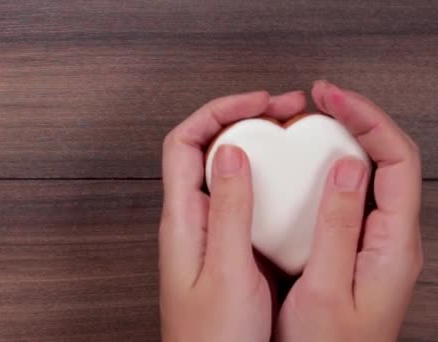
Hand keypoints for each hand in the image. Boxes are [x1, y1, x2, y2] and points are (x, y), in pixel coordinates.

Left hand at [159, 90, 305, 341]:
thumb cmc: (211, 339)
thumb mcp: (226, 271)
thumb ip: (227, 210)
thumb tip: (229, 152)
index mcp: (181, 219)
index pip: (184, 142)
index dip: (218, 111)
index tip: (258, 103)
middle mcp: (189, 219)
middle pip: (205, 147)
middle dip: (242, 117)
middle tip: (284, 108)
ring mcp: (207, 231)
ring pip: (224, 169)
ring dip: (255, 145)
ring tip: (290, 133)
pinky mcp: (225, 245)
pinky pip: (240, 197)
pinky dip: (263, 178)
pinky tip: (286, 181)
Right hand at [277, 81, 422, 340]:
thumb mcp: (327, 288)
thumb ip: (336, 226)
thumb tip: (344, 166)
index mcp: (393, 243)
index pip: (395, 159)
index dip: (366, 119)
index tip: (331, 98)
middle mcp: (389, 237)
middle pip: (387, 157)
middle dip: (355, 118)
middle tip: (319, 98)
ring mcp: (371, 240)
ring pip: (366, 173)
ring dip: (341, 139)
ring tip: (311, 121)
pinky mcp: (352, 246)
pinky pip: (346, 195)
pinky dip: (325, 170)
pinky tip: (302, 168)